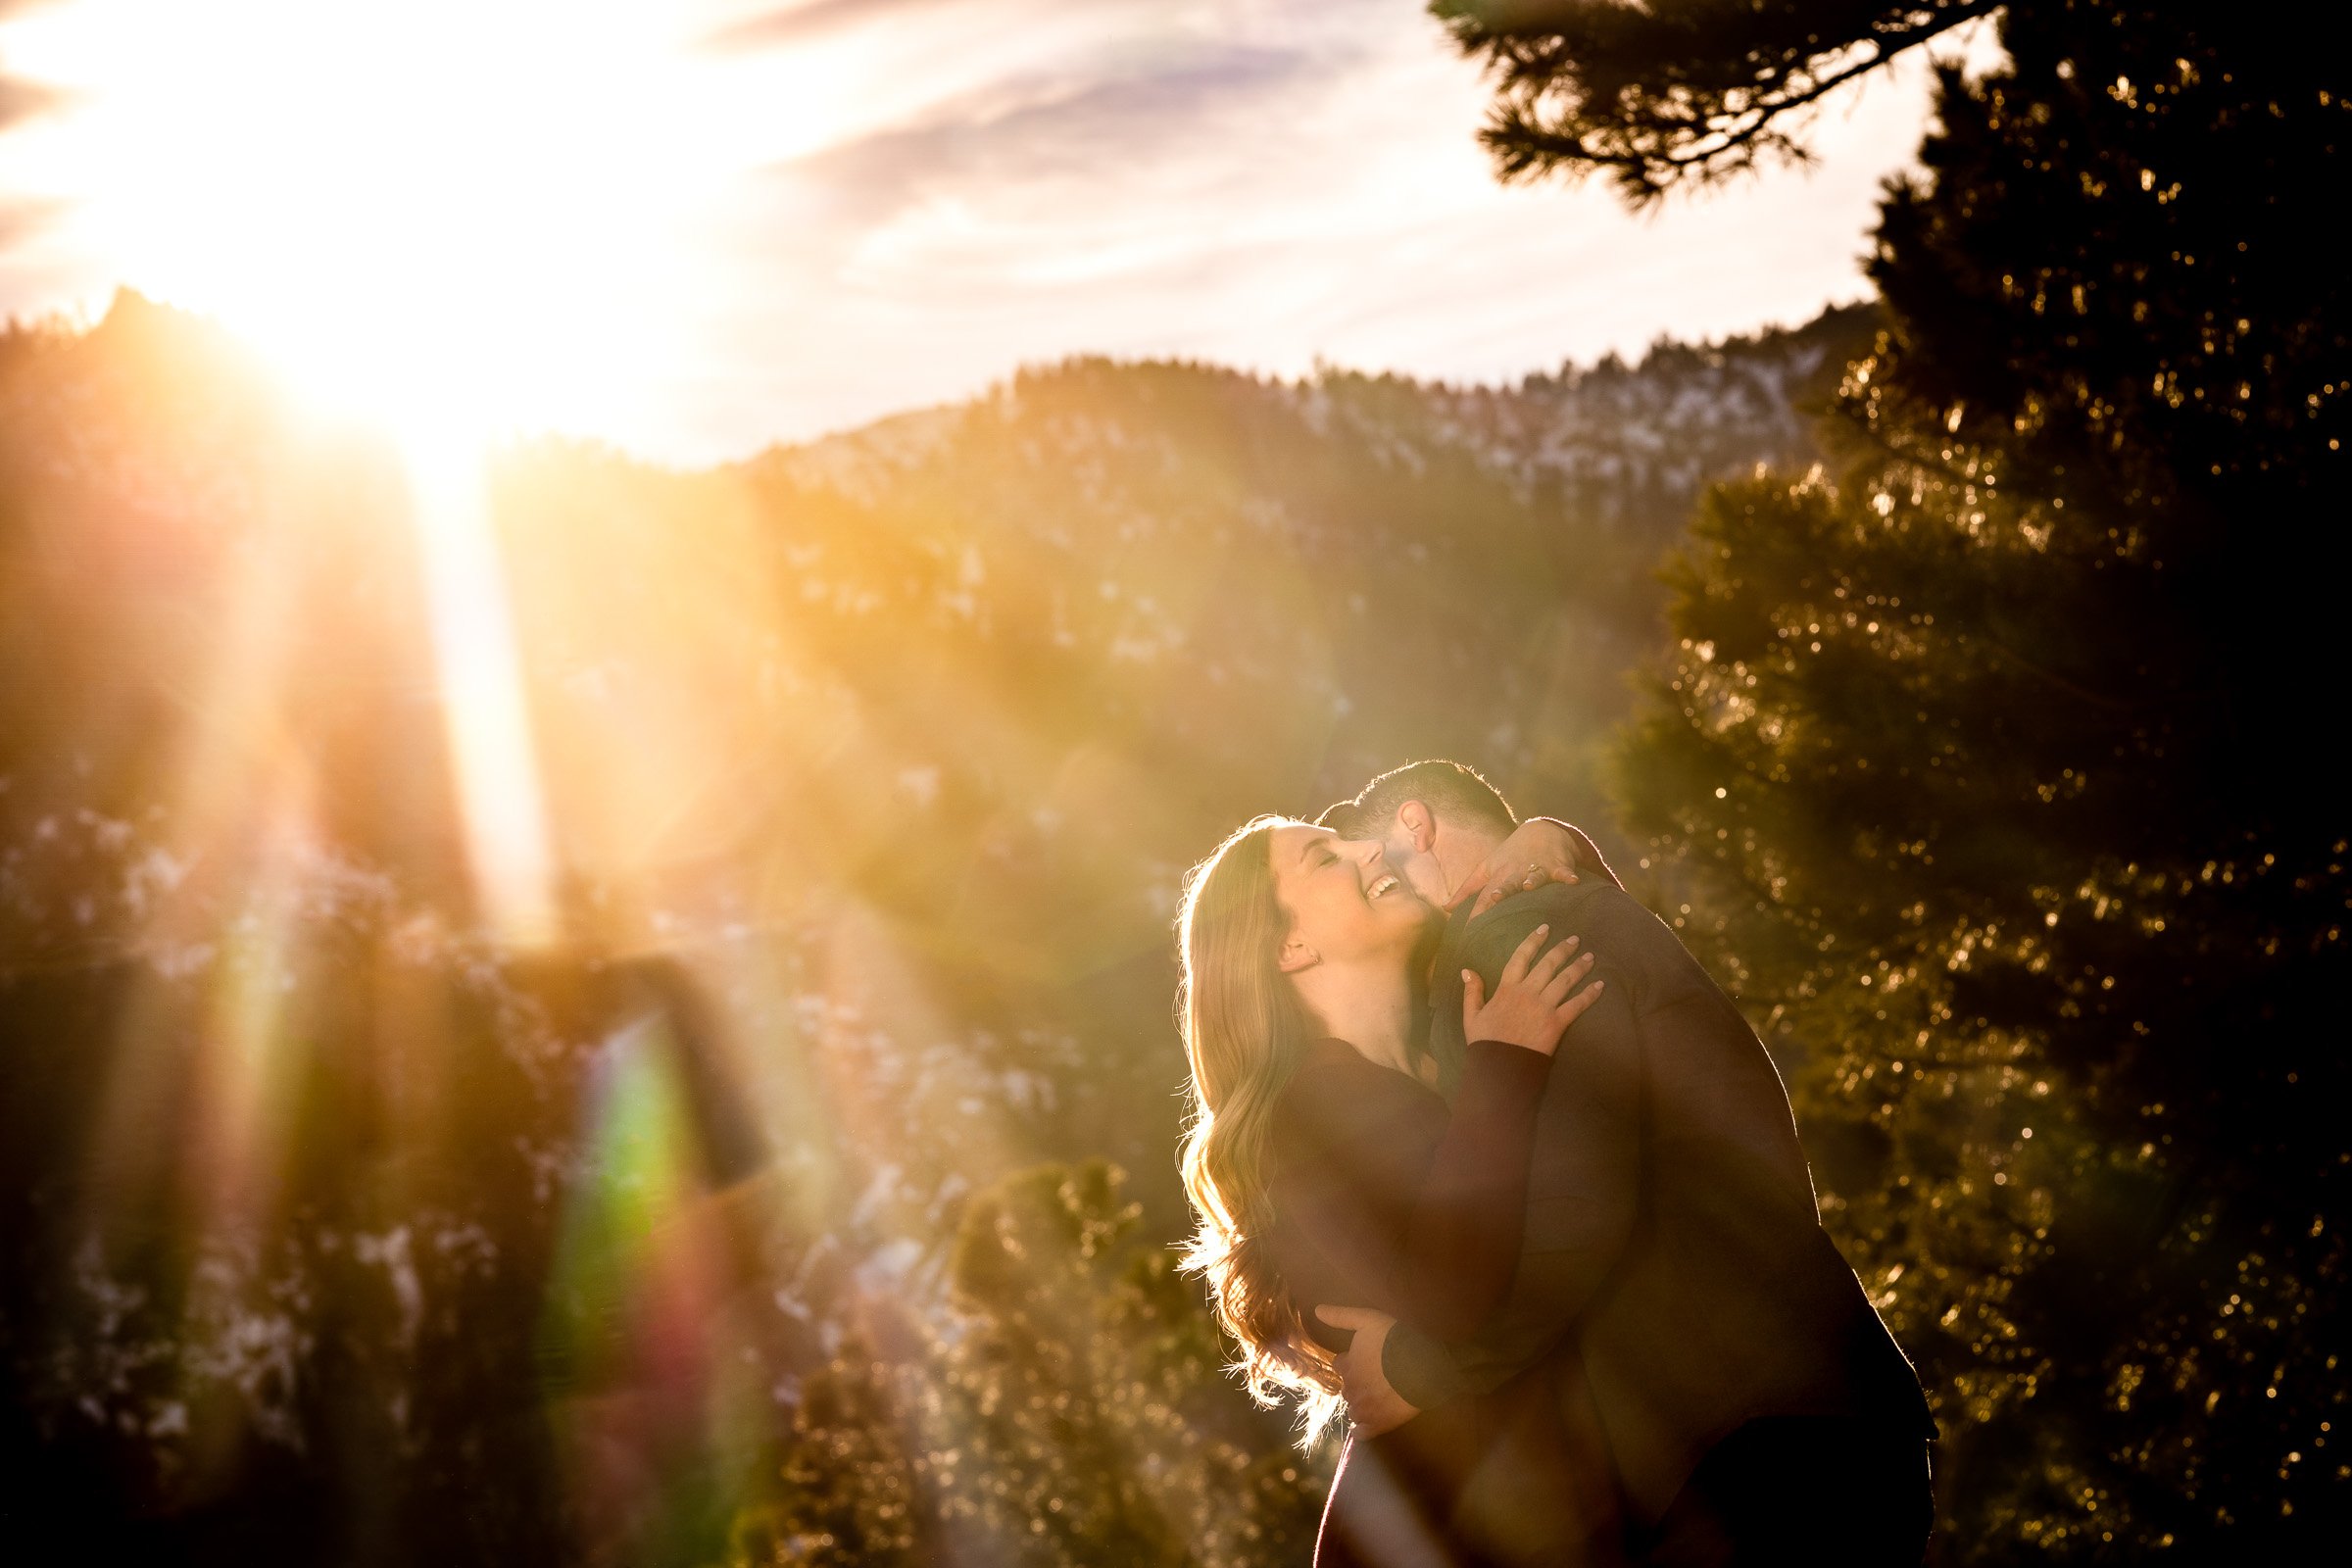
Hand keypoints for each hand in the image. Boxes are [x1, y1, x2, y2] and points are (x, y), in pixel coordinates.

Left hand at [1315, 1304, 1417, 1435]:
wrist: (1422, 1365)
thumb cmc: (1394, 1339)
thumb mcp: (1367, 1319)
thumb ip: (1341, 1316)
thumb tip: (1317, 1310)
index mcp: (1346, 1366)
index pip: (1339, 1366)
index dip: (1350, 1362)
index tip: (1362, 1359)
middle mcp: (1350, 1389)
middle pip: (1347, 1389)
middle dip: (1357, 1384)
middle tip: (1375, 1378)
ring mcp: (1363, 1409)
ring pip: (1354, 1410)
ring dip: (1361, 1405)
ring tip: (1379, 1398)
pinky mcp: (1379, 1424)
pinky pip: (1361, 1433)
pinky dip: (1362, 1430)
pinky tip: (1369, 1424)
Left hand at [1454, 818, 1585, 915]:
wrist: (1541, 831)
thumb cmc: (1510, 855)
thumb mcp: (1487, 869)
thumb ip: (1468, 890)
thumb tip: (1446, 908)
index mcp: (1498, 876)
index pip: (1484, 897)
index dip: (1476, 912)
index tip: (1467, 931)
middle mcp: (1516, 872)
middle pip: (1507, 883)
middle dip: (1501, 891)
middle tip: (1493, 898)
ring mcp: (1536, 867)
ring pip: (1534, 875)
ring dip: (1531, 879)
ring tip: (1529, 886)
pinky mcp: (1557, 864)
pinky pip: (1563, 871)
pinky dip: (1567, 875)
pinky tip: (1571, 880)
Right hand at [1460, 923, 1601, 1057]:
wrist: (1501, 1067)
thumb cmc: (1485, 1042)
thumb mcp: (1471, 1015)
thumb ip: (1471, 991)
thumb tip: (1467, 970)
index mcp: (1507, 989)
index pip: (1521, 957)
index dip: (1533, 941)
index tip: (1545, 928)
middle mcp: (1528, 992)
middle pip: (1548, 964)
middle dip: (1563, 949)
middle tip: (1575, 939)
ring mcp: (1544, 1007)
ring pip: (1565, 980)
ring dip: (1580, 967)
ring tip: (1591, 957)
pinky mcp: (1557, 1023)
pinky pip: (1576, 1005)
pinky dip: (1590, 994)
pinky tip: (1600, 985)